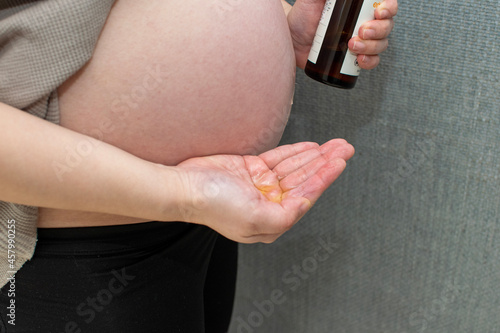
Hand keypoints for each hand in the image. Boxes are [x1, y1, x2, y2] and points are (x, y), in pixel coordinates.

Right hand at [175, 139, 353, 242]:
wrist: (185, 186)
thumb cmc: (214, 206)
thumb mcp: (255, 219)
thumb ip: (285, 217)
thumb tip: (305, 205)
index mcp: (273, 220)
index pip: (306, 196)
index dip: (324, 178)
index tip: (339, 163)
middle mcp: (269, 203)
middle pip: (304, 180)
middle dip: (326, 164)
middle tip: (344, 149)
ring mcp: (261, 185)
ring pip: (295, 168)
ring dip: (315, 156)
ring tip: (334, 146)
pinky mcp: (252, 169)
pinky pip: (279, 159)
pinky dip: (296, 152)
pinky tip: (311, 148)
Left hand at [286, 0, 397, 68]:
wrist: (292, 37)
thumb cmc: (304, 13)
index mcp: (361, 6)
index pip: (386, 5)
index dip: (389, 8)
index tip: (379, 12)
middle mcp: (365, 22)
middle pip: (386, 26)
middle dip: (378, 30)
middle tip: (361, 31)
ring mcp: (361, 41)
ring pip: (381, 45)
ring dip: (372, 46)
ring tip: (352, 45)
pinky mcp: (353, 58)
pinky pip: (371, 61)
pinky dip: (370, 62)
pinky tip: (360, 59)